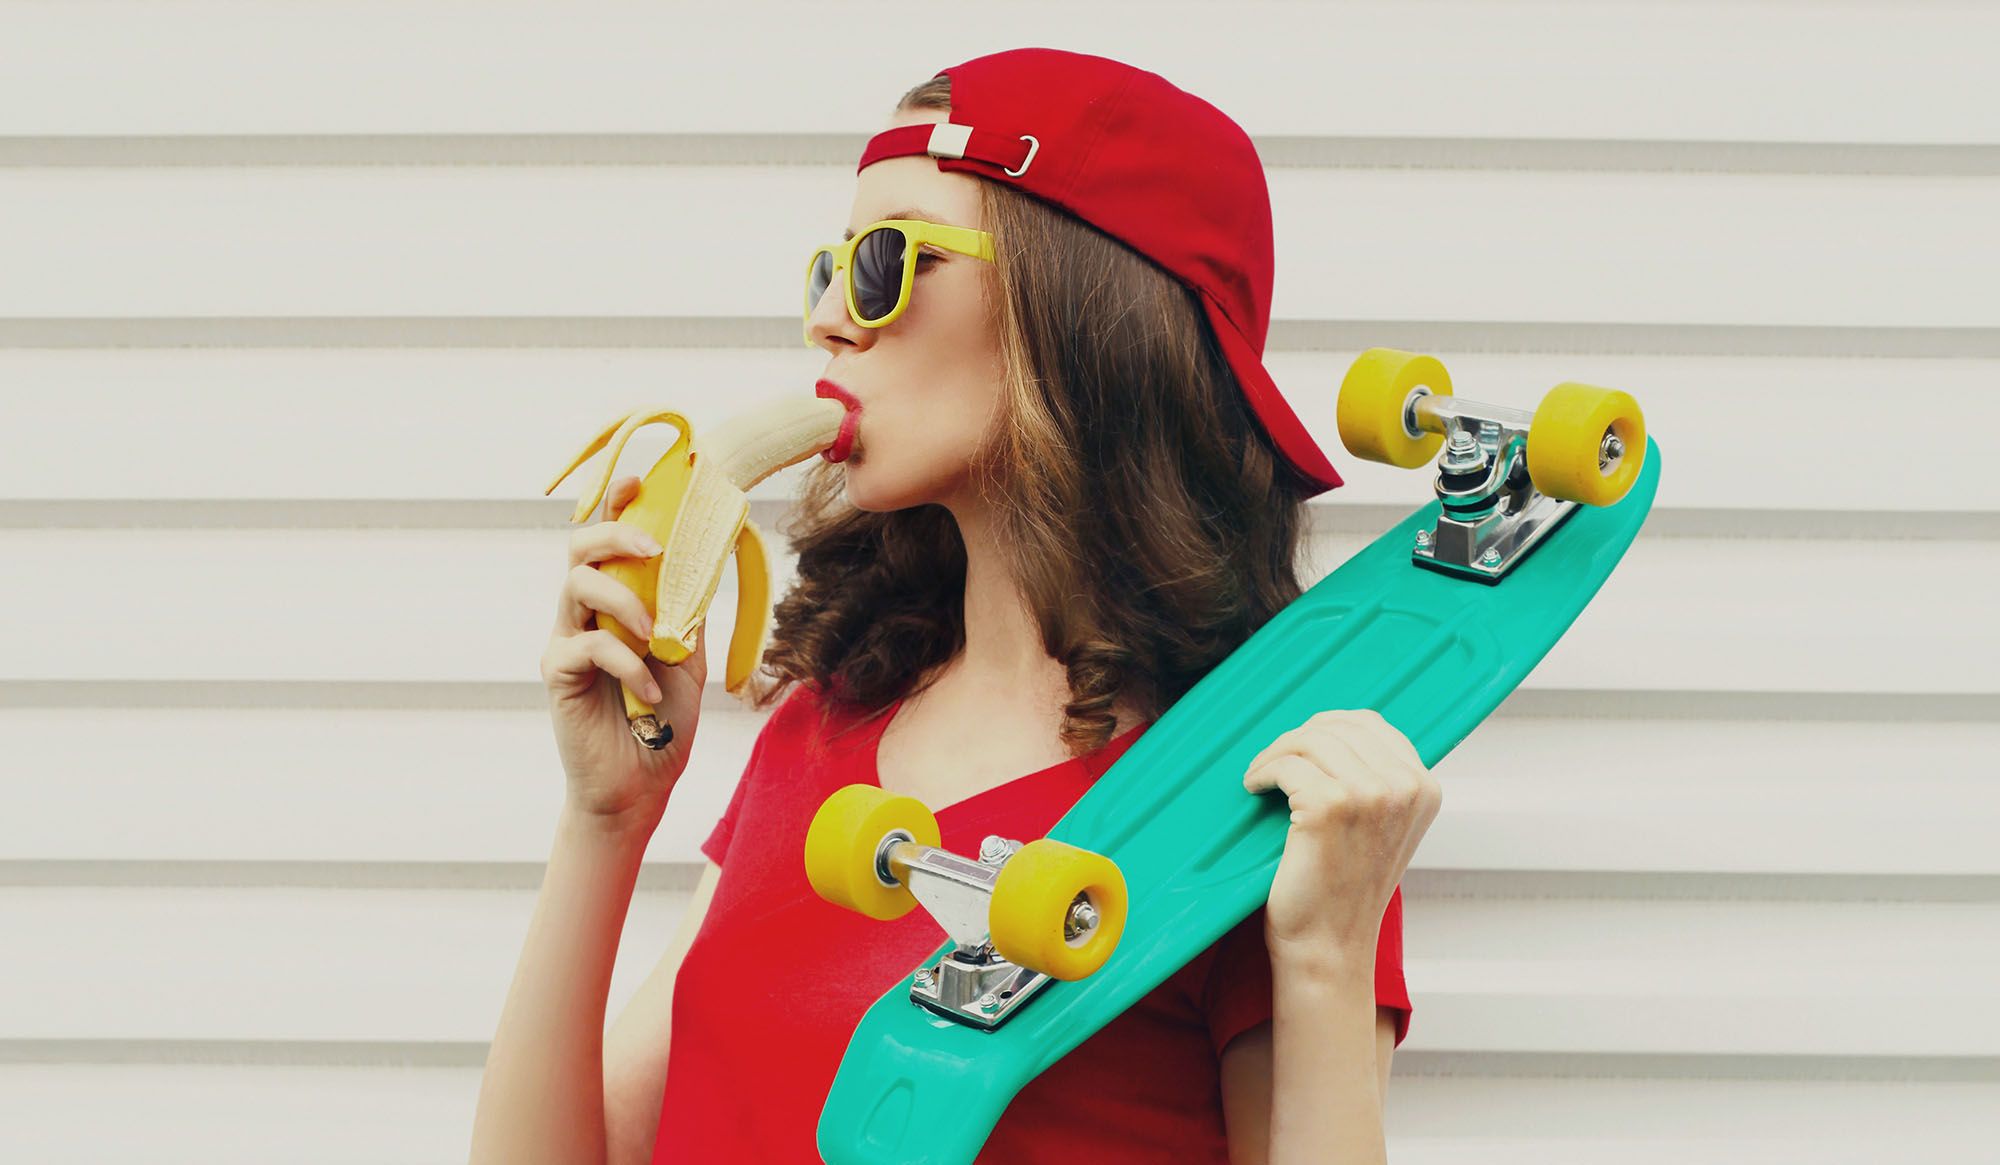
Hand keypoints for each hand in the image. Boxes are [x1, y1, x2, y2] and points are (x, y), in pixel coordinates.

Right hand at [540, 474, 709, 833]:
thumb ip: (689, 613)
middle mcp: (583, 614)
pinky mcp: (556, 673)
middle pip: (579, 547)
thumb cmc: (663, 722)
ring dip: (625, 601)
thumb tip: (707, 562)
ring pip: (577, 585)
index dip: (617, 504)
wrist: (639, 785)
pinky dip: (626, 663)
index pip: (606, 541)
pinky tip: (649, 693)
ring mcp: (565, 640)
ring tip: (655, 636)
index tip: (641, 481)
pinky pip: (587, 645)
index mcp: (616, 602)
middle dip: (616, 533)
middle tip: (655, 548)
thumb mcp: (688, 659)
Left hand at [1242, 709, 1441, 962]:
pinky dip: (1263, 772)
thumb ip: (1378, 780)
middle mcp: (1405, 788)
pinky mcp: (1330, 806)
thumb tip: (1336, 727)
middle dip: (1296, 739)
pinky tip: (1255, 788)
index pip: (1370, 724)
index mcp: (1423, 788)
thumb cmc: (1345, 886)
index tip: (1299, 745)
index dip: (1326, 728)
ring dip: (1275, 753)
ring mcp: (1370, 795)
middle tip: (1272, 761)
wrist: (1329, 944)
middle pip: (1337, 727)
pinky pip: (1285, 765)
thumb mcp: (1382, 827)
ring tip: (1261, 775)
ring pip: (1308, 741)